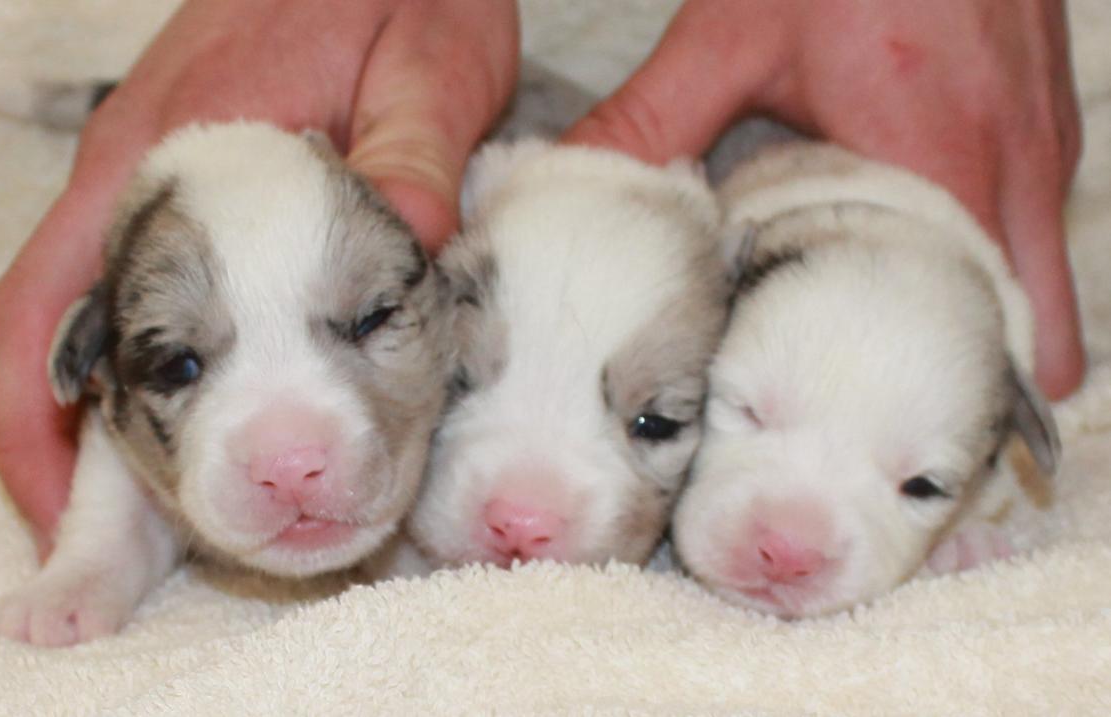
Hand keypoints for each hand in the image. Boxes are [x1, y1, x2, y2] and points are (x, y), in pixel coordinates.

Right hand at [0, 0, 518, 556]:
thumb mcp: (430, 67)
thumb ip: (411, 160)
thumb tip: (405, 260)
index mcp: (173, 148)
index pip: (55, 297)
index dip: (40, 417)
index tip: (62, 512)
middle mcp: (145, 160)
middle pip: (55, 316)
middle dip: (60, 431)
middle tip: (98, 538)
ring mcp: (164, 161)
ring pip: (95, 296)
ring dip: (105, 394)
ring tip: (155, 492)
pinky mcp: (201, 165)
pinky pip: (145, 266)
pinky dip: (155, 342)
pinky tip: (203, 392)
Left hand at [565, 0, 1082, 399]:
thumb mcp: (730, 34)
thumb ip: (649, 123)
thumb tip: (570, 186)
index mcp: (929, 152)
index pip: (948, 314)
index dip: (918, 388)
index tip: (876, 438)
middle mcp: (1011, 163)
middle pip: (1022, 327)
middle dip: (963, 381)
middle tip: (889, 423)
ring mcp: (1045, 144)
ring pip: (1038, 285)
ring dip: (983, 328)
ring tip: (906, 365)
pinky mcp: (1050, 121)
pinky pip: (1036, 230)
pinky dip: (993, 268)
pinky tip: (923, 271)